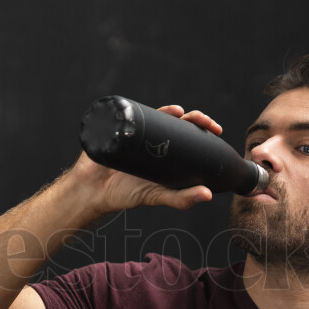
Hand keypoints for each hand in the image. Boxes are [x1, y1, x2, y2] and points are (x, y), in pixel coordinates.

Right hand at [71, 105, 219, 214]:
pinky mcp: (120, 127)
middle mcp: (154, 140)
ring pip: (160, 115)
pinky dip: (148, 109)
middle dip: (194, 118)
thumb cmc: (125, 194)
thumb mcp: (157, 196)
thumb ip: (181, 199)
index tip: (216, 129)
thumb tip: (207, 194)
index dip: (203, 129)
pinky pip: (134, 114)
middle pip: (178, 122)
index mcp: (166, 153)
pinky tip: (164, 111)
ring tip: (183, 113)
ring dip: (174, 111)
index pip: (189, 136)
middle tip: (204, 123)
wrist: (92, 190)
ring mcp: (137, 132)